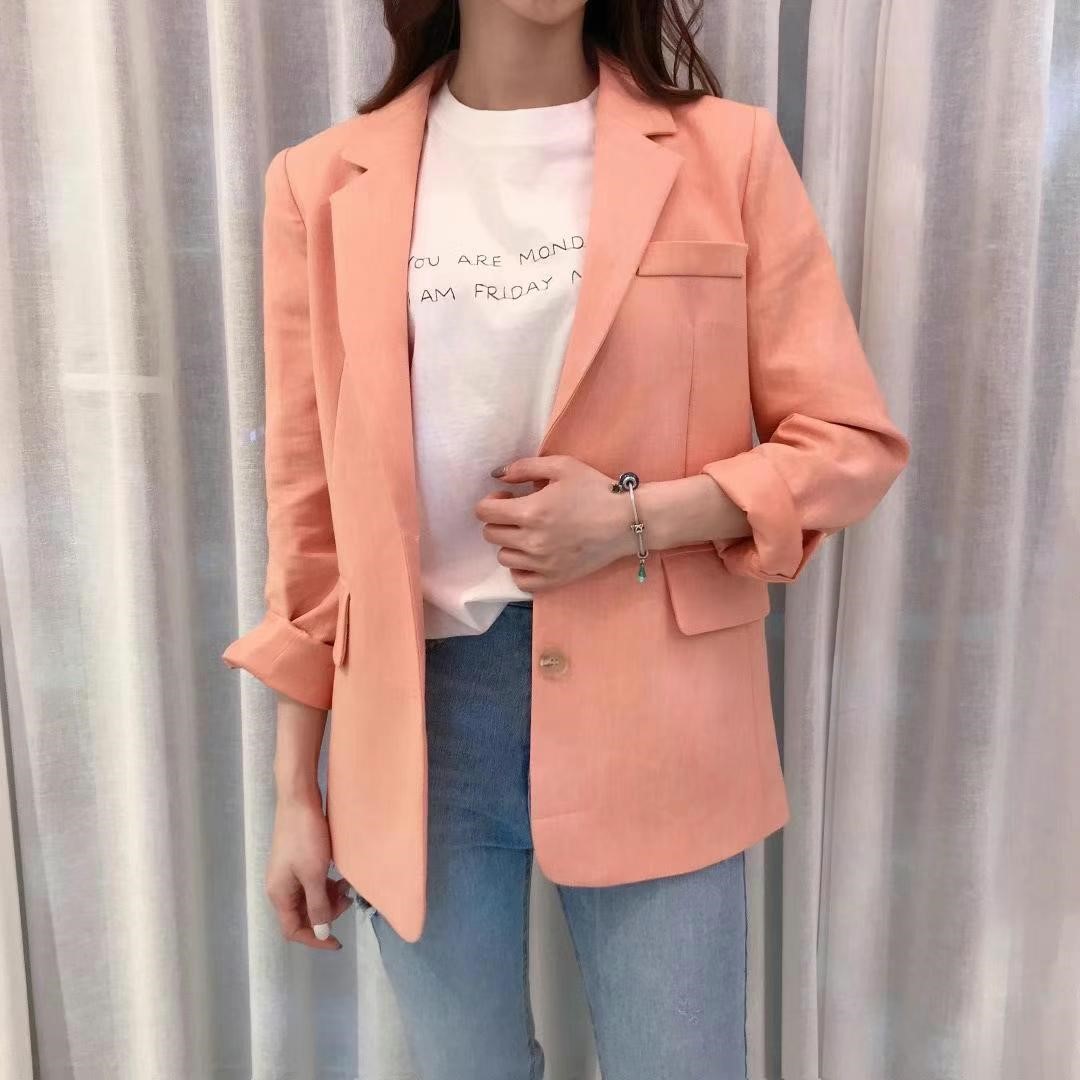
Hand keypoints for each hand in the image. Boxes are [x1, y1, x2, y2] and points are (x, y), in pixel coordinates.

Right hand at [265, 789, 352, 950]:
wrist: (299, 800)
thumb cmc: (306, 838)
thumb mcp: (314, 874)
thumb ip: (318, 906)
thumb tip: (320, 934)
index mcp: (279, 894)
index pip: (293, 930)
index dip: (315, 939)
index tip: (338, 941)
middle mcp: (280, 887)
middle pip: (302, 915)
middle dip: (326, 914)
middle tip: (348, 901)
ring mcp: (287, 873)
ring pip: (309, 898)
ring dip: (328, 898)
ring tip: (347, 887)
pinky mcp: (297, 860)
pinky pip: (311, 883)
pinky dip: (326, 884)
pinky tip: (339, 876)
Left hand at [474, 455, 637, 592]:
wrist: (626, 522)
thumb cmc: (595, 489)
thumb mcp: (561, 466)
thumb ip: (524, 467)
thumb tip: (497, 475)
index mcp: (530, 512)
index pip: (484, 512)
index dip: (490, 501)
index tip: (506, 497)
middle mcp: (531, 541)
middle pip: (491, 534)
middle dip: (499, 520)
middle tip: (519, 512)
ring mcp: (542, 564)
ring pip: (503, 557)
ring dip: (510, 543)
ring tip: (528, 533)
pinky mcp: (554, 579)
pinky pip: (520, 580)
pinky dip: (520, 568)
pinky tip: (532, 556)